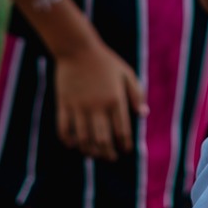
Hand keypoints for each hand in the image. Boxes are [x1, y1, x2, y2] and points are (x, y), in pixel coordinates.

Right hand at [55, 38, 146, 159]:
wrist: (77, 49)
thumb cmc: (105, 62)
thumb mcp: (126, 74)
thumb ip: (136, 94)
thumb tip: (144, 115)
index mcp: (115, 99)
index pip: (122, 130)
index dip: (124, 144)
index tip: (125, 150)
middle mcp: (97, 106)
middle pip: (102, 140)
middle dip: (107, 153)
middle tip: (111, 158)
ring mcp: (79, 106)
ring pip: (83, 138)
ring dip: (89, 151)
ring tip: (94, 155)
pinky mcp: (64, 104)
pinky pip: (64, 129)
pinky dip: (68, 141)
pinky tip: (73, 145)